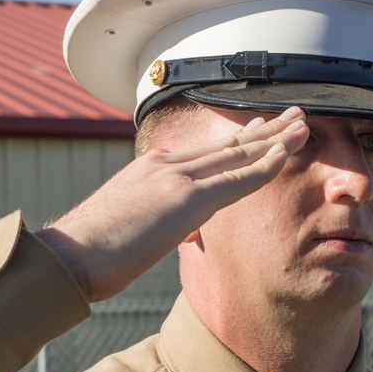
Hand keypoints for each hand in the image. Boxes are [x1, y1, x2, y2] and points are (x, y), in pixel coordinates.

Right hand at [35, 107, 308, 301]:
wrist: (68, 256)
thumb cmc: (85, 253)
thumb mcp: (120, 228)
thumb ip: (145, 222)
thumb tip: (158, 233)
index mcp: (148, 171)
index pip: (204, 154)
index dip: (237, 141)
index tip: (260, 132)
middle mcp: (164, 166)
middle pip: (225, 145)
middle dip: (264, 130)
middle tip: (293, 114)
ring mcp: (176, 178)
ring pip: (237, 154)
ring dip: (275, 139)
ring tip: (303, 124)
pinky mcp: (186, 199)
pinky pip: (236, 181)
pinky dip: (264, 166)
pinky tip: (286, 155)